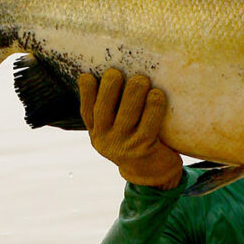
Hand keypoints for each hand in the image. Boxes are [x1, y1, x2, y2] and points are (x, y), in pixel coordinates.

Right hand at [78, 68, 182, 189]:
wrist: (153, 173)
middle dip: (110, 87)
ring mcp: (123, 145)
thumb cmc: (137, 139)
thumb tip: (117, 71)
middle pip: (103, 109)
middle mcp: (105, 139)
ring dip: (133, 93)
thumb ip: (113, 107)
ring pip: (126, 114)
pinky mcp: (143, 149)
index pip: (86, 110)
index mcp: (97, 131)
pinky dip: (153, 106)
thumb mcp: (118, 128)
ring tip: (141, 79)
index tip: (89, 75)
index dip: (86, 92)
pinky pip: (148, 124)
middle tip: (117, 72)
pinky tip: (157, 94)